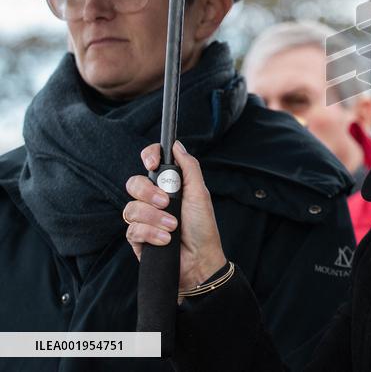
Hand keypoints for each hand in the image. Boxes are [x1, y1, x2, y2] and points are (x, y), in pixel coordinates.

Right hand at [124, 141, 227, 291]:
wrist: (199, 261)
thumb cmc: (202, 228)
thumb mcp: (200, 194)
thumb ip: (189, 168)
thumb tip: (176, 146)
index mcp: (168, 185)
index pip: (151, 162)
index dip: (148, 157)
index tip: (152, 163)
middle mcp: (153, 199)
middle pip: (134, 183)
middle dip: (148, 192)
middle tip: (166, 202)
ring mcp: (144, 219)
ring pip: (131, 208)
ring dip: (154, 218)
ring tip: (173, 226)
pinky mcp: (137, 238)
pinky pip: (132, 230)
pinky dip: (151, 233)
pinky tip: (165, 239)